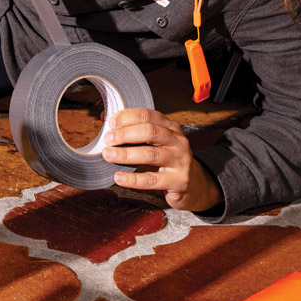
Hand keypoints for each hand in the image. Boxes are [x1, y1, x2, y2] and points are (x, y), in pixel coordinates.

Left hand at [102, 108, 221, 212]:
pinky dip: (133, 179)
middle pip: (150, 132)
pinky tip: (119, 177)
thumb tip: (107, 121)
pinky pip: (152, 179)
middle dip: (125, 134)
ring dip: (126, 154)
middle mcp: (178, 141)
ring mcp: (180, 160)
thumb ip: (137, 132)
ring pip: (151, 154)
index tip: (111, 123)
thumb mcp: (159, 143)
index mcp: (171, 128)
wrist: (194, 185)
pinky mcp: (179, 180)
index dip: (128, 117)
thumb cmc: (169, 161)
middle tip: (108, 140)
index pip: (148, 116)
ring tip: (108, 155)